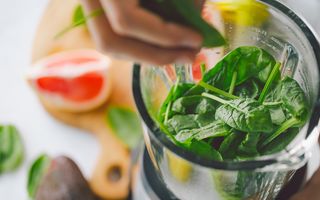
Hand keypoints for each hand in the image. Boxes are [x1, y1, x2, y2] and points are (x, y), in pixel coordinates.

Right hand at [79, 0, 203, 64]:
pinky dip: (141, 43)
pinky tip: (165, 43)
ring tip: (182, 52)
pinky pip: (112, 33)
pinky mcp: (97, 5)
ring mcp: (89, 0)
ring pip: (108, 43)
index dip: (165, 36)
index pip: (127, 21)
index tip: (197, 39)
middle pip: (110, 42)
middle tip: (191, 56)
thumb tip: (197, 21)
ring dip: (148, 54)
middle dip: (155, 56)